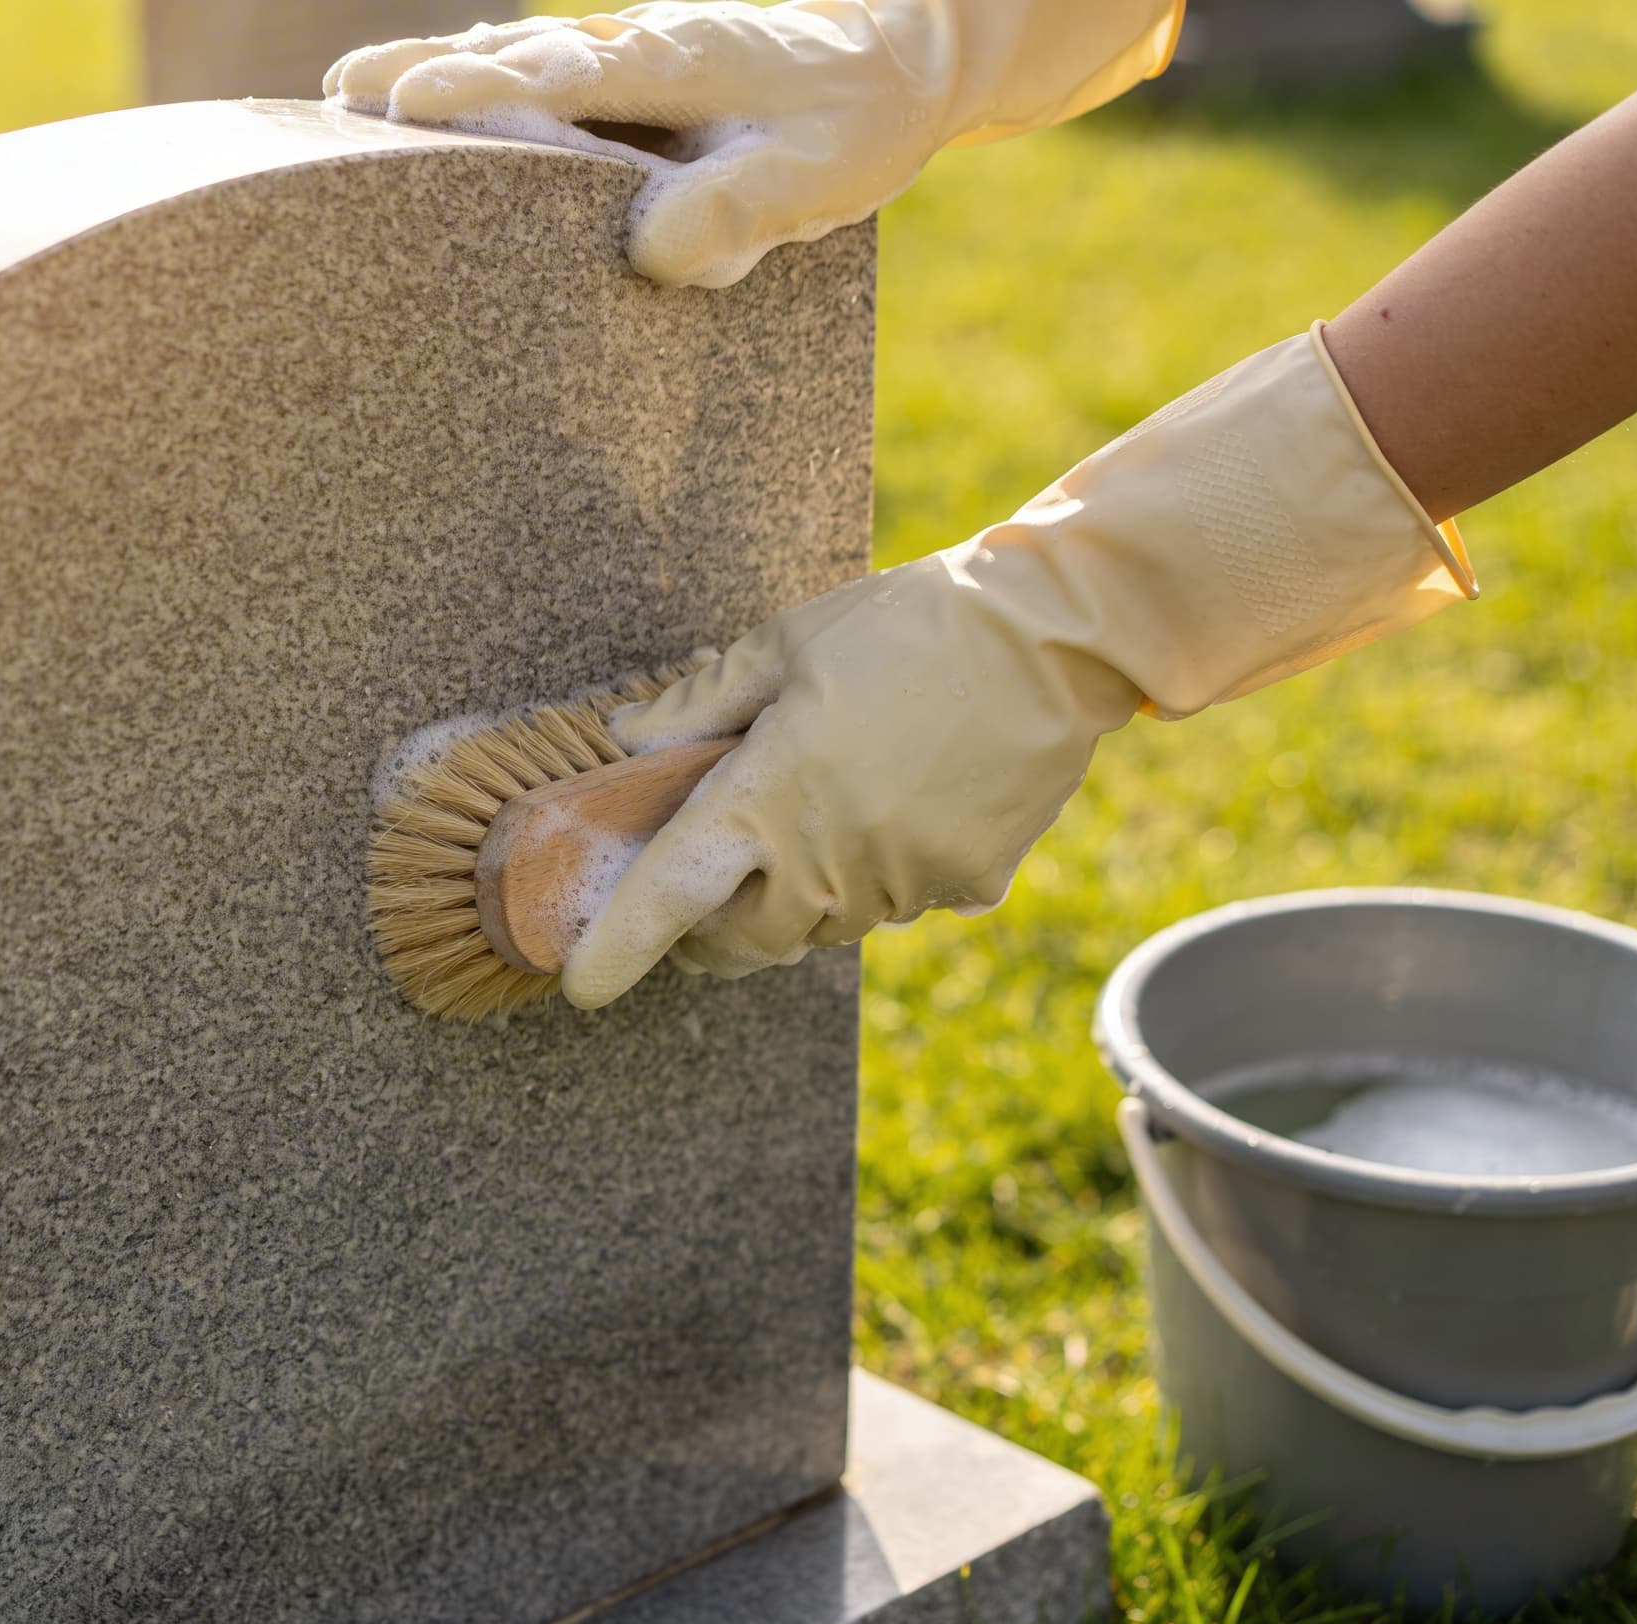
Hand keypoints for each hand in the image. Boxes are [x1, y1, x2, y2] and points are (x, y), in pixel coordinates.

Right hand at [326, 0, 1183, 287]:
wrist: (894, 63)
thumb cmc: (855, 121)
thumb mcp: (820, 175)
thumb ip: (738, 213)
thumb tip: (648, 252)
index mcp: (673, 62)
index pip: (557, 77)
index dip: (479, 91)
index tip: (406, 105)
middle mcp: (635, 47)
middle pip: (509, 57)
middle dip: (421, 72)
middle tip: (335, 101)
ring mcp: (625, 57)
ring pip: (513, 61)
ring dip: (434, 73)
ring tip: (346, 104)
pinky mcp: (626, 80)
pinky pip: (536, 80)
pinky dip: (477, 86)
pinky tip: (429, 111)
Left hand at [560, 327, 1476, 1008]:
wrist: (1053, 637)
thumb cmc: (905, 626)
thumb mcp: (784, 642)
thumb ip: (697, 703)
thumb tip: (626, 741)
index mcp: (766, 799)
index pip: (667, 897)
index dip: (617, 948)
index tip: (582, 985)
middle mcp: (828, 860)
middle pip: (744, 940)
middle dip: (712, 928)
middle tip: (703, 888)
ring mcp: (902, 883)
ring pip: (822, 927)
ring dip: (797, 897)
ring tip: (817, 812)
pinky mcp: (965, 886)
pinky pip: (899, 902)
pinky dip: (879, 872)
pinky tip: (899, 802)